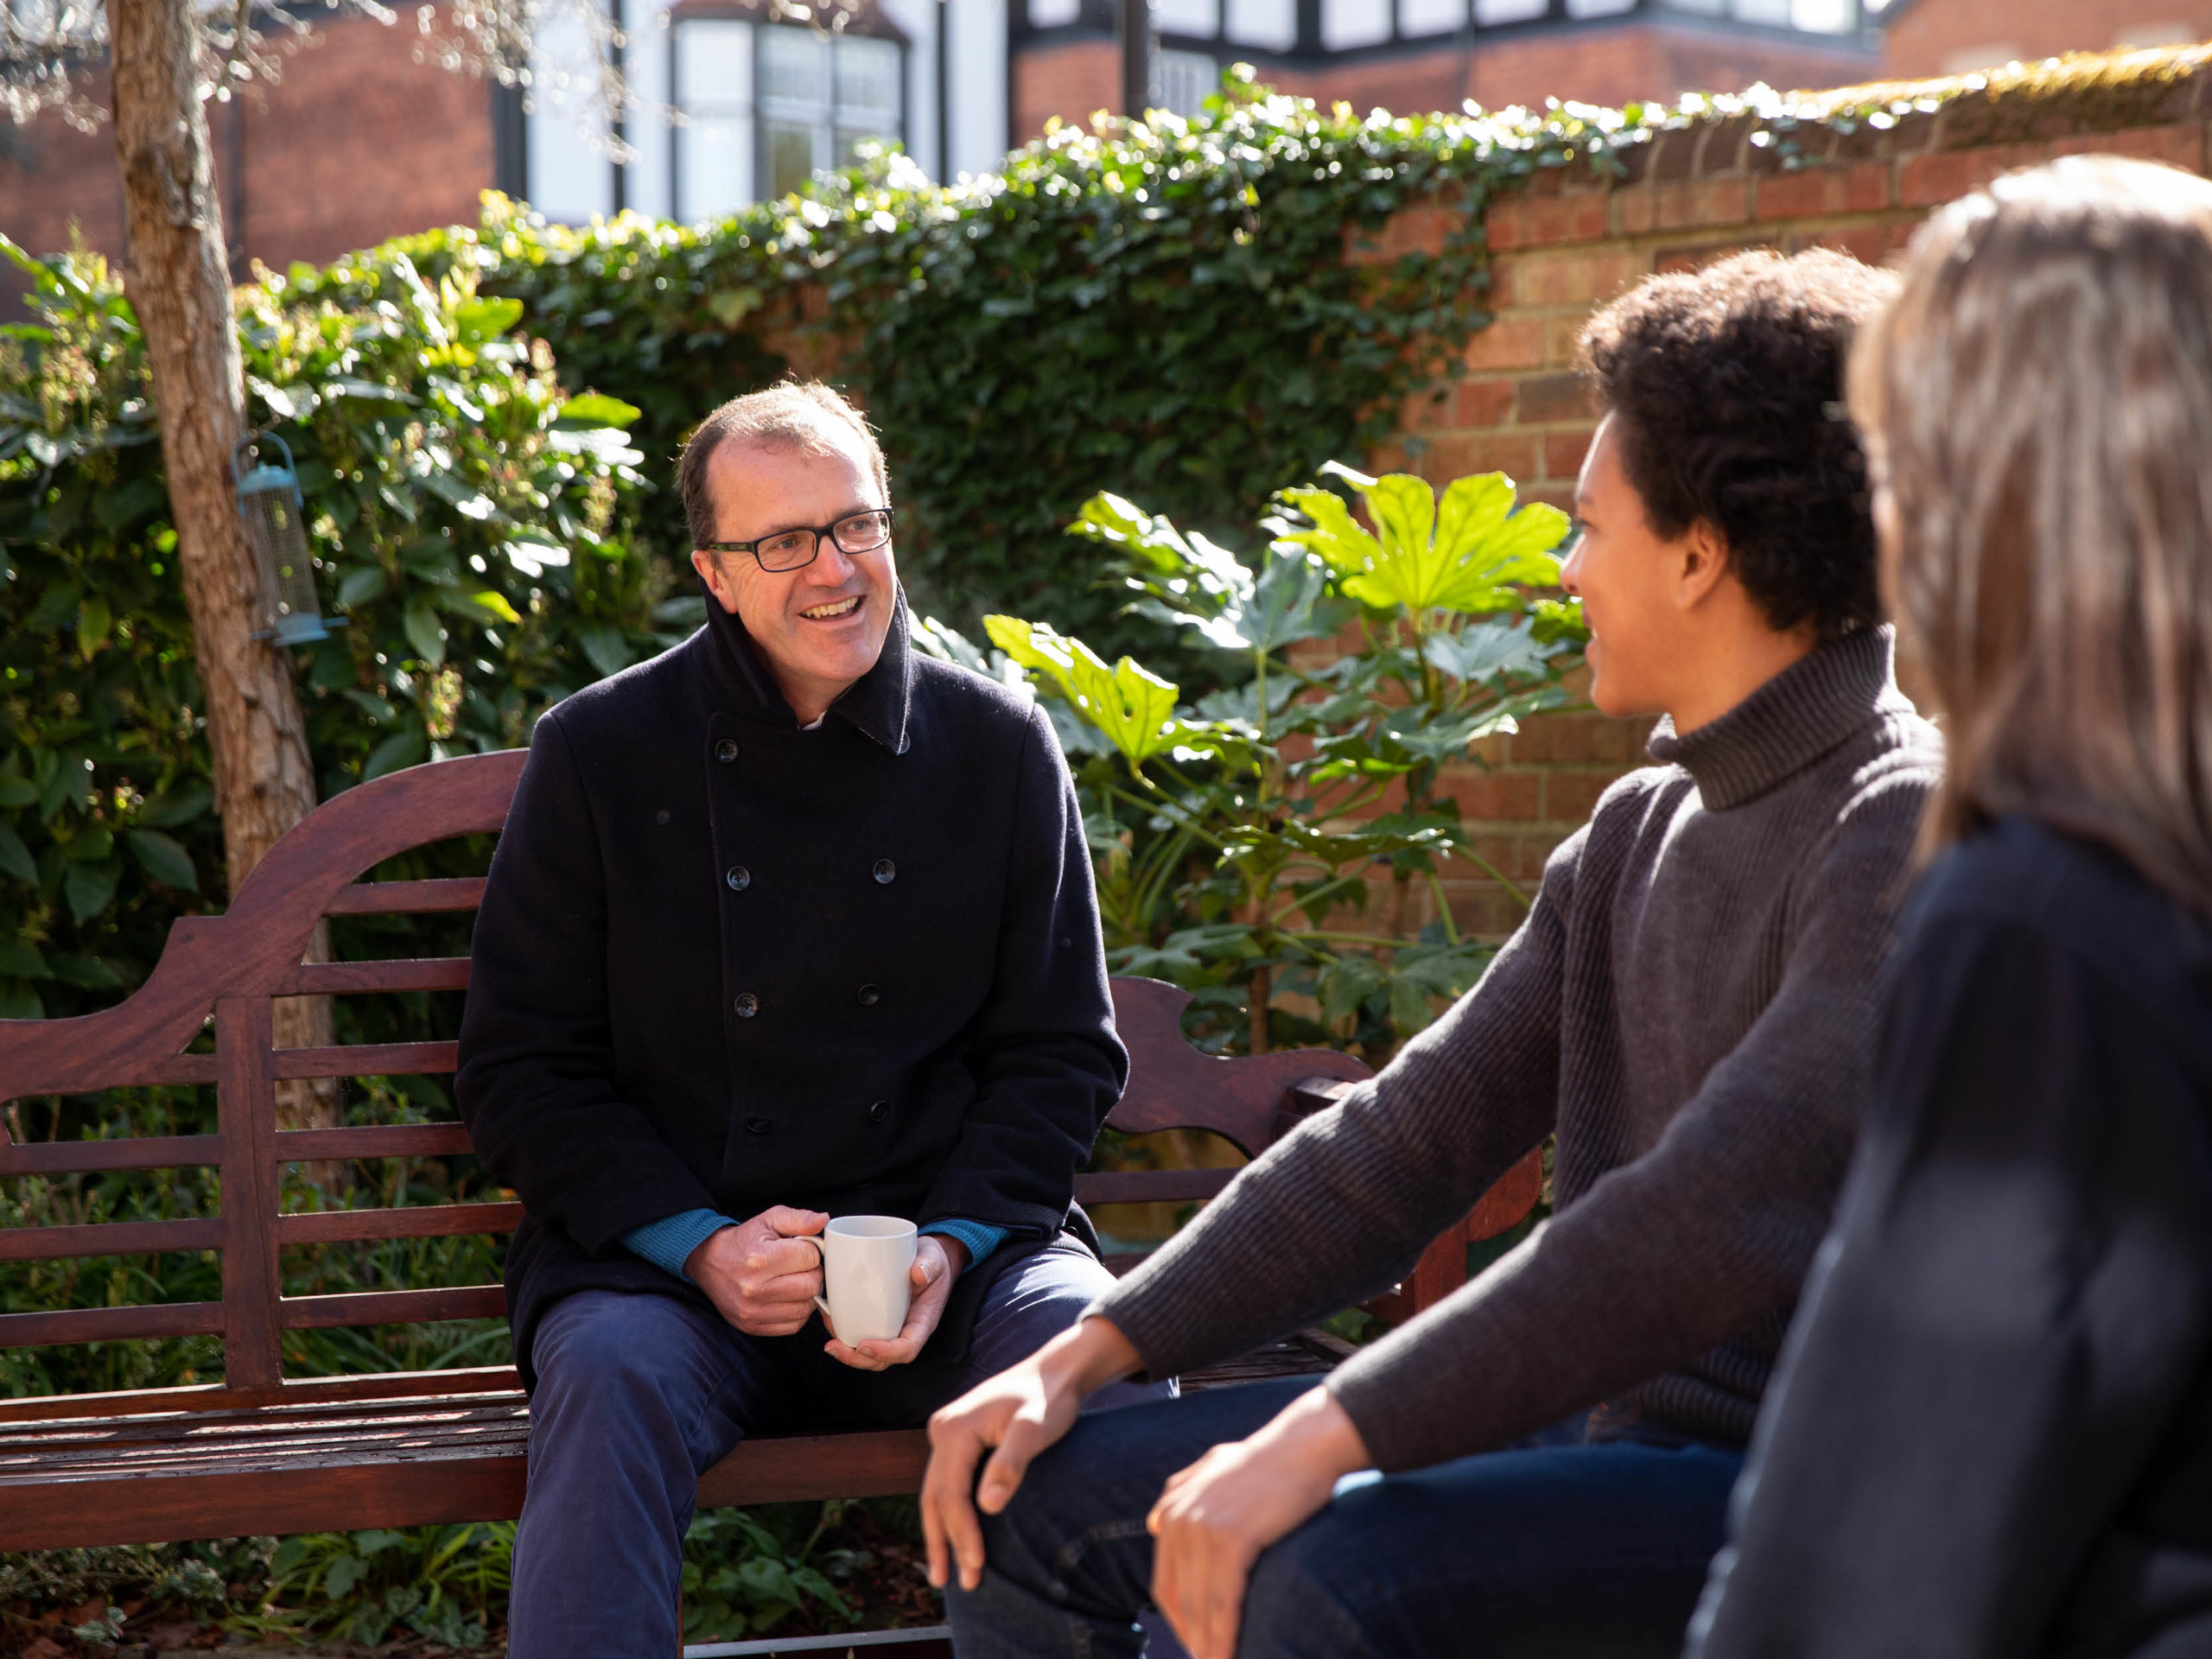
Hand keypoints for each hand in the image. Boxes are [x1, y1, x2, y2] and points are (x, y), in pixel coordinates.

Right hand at [686, 1204, 827, 1335]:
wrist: (710, 1261)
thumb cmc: (745, 1241)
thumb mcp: (770, 1219)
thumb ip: (799, 1218)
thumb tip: (823, 1221)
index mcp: (761, 1258)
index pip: (810, 1257)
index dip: (812, 1252)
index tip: (802, 1250)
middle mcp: (755, 1288)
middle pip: (811, 1286)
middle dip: (813, 1274)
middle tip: (801, 1267)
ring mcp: (753, 1310)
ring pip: (805, 1309)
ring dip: (807, 1295)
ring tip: (794, 1281)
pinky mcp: (752, 1326)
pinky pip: (793, 1326)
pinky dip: (796, 1313)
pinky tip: (787, 1298)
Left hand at [825, 1234, 968, 1370]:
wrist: (926, 1259)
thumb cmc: (932, 1262)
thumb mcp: (935, 1259)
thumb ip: (930, 1265)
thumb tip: (918, 1273)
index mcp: (922, 1323)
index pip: (907, 1349)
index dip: (885, 1353)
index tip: (864, 1345)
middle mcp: (905, 1331)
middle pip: (882, 1360)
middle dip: (856, 1359)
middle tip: (833, 1346)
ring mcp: (890, 1328)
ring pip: (868, 1353)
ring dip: (846, 1350)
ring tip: (828, 1339)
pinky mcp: (876, 1319)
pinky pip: (860, 1333)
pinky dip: (843, 1331)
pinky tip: (828, 1317)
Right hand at [921, 1315, 1143, 1591]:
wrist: (1055, 1371)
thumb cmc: (1049, 1398)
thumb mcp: (1036, 1428)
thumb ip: (1011, 1463)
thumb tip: (988, 1506)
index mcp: (955, 1428)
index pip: (951, 1492)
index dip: (962, 1532)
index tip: (977, 1566)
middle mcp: (942, 1429)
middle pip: (935, 1496)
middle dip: (945, 1542)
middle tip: (956, 1583)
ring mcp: (947, 1434)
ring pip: (936, 1492)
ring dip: (942, 1533)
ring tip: (945, 1574)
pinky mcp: (957, 1440)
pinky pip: (948, 1483)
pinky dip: (950, 1513)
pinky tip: (955, 1538)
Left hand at [1148, 1386, 1370, 1658]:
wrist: (1303, 1446)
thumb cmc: (1265, 1463)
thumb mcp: (1210, 1468)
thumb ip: (1178, 1492)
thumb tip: (1153, 1522)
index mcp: (1171, 1509)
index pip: (1165, 1583)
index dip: (1179, 1621)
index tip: (1196, 1644)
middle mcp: (1178, 1519)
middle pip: (1179, 1600)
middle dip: (1193, 1638)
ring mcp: (1201, 1529)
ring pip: (1200, 1607)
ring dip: (1208, 1646)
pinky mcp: (1229, 1539)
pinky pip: (1223, 1602)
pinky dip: (1225, 1636)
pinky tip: (1230, 1656)